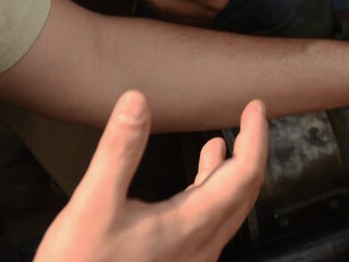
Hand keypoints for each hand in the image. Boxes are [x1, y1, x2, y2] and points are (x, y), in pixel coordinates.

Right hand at [34, 90, 265, 261]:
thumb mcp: (94, 204)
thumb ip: (119, 151)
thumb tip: (136, 103)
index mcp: (190, 226)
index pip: (244, 174)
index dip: (255, 137)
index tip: (255, 109)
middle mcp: (200, 246)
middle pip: (244, 193)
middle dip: (250, 151)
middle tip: (250, 120)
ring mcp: (191, 259)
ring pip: (227, 211)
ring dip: (229, 174)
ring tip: (222, 145)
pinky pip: (208, 224)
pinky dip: (209, 195)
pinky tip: (191, 187)